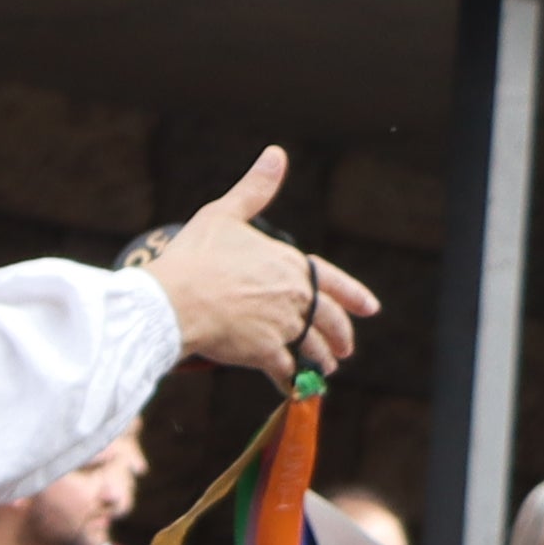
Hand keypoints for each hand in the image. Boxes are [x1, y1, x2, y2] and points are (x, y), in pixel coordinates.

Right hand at [139, 147, 378, 387]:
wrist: (172, 301)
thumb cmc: (195, 256)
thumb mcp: (224, 213)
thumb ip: (255, 189)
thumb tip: (276, 154)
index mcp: (288, 263)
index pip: (331, 280)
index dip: (353, 294)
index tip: (371, 308)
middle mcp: (294, 296)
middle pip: (329, 319)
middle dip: (340, 335)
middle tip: (345, 349)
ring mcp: (282, 326)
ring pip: (312, 347)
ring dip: (321, 360)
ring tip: (325, 369)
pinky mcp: (264, 352)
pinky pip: (286, 372)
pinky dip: (292, 383)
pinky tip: (293, 390)